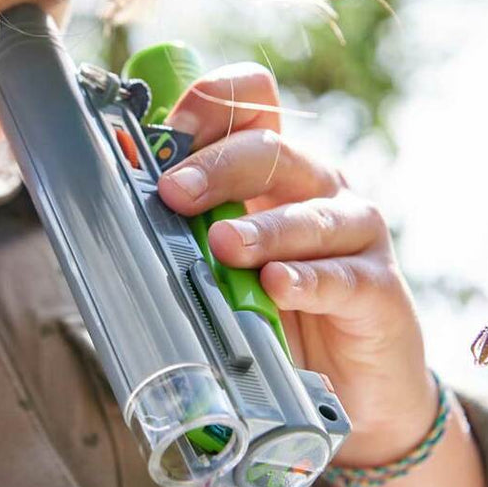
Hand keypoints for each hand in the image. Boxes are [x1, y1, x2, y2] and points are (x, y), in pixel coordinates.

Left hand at [155, 62, 437, 468]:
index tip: (171, 132)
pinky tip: (278, 287)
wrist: (352, 386)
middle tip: (175, 195)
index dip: (212, 102)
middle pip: (272, 149)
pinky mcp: (379, 289)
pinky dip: (307, 280)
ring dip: (262, 228)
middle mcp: (317, 186)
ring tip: (224, 246)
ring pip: (311, 213)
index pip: (251, 101)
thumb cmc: (274, 311)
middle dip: (217, 167)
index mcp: (273, 167)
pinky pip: (343, 277)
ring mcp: (355, 233)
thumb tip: (109, 214)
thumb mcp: (222, 261)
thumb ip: (185, 230)